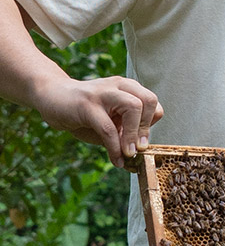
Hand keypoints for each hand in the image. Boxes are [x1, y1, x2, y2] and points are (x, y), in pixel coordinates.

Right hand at [34, 75, 163, 167]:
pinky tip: (116, 159)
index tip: (142, 142)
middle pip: (149, 100)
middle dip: (147, 127)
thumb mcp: (108, 121)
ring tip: (129, 153)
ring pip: (133, 107)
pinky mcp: (87, 105)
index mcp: (128, 88)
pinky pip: (108, 127)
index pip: (153, 103)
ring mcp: (103, 93)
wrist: (51, 96)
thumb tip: (138, 154)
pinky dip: (115, 147)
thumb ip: (122, 133)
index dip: (151, 123)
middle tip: (138, 148)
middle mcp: (119, 86)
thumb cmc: (83, 112)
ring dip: (133, 135)